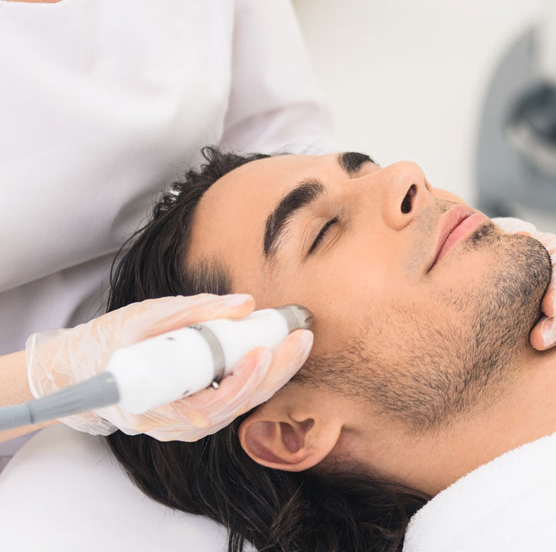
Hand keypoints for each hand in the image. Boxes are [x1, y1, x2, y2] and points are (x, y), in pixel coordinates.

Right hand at [25, 294, 312, 440]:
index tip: (262, 353)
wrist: (83, 369)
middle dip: (274, 373)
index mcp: (154, 407)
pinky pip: (236, 396)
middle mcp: (176, 424)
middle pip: (237, 406)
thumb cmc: (109, 342)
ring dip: (275, 373)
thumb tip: (245, 304)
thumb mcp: (142, 318)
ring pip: (242, 403)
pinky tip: (279, 350)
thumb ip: (192, 311)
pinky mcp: (199, 410)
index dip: (241, 384)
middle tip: (299, 339)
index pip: (209, 407)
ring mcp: (190, 422)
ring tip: (298, 340)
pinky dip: (260, 374)